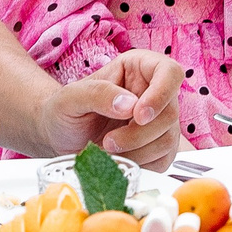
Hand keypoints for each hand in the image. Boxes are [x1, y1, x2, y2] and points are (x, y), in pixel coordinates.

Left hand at [39, 50, 185, 170]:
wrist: (60, 137)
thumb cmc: (63, 110)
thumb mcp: (70, 97)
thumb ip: (97, 93)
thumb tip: (129, 105)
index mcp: (138, 68)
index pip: (170, 72)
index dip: (161, 94)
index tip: (138, 115)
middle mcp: (153, 92)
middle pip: (171, 112)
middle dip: (139, 133)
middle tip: (108, 142)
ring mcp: (158, 121)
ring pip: (169, 139)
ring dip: (138, 151)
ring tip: (107, 149)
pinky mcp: (158, 148)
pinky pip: (163, 160)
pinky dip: (141, 164)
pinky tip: (119, 158)